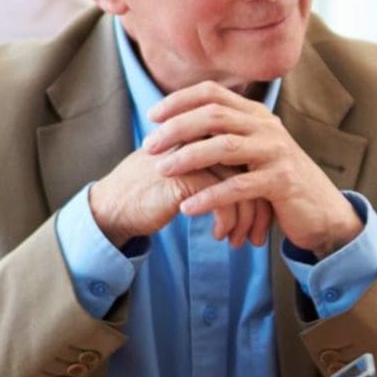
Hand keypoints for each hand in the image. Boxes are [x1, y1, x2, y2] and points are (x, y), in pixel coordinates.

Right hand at [85, 140, 272, 251]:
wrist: (113, 206)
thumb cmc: (151, 193)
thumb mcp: (187, 173)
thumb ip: (213, 167)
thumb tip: (249, 183)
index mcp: (206, 134)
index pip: (249, 160)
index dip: (260, 190)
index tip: (263, 218)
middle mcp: (203, 139)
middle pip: (250, 172)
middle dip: (260, 208)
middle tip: (258, 236)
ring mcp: (193, 156)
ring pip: (241, 187)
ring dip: (245, 221)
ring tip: (239, 242)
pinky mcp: (184, 176)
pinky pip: (223, 200)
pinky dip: (226, 222)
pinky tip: (219, 235)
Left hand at [146, 82, 358, 255]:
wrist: (320, 210)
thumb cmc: (276, 182)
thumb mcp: (252, 151)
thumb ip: (225, 135)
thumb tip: (178, 126)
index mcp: (256, 115)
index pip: (212, 93)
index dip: (179, 100)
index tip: (151, 116)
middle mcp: (266, 127)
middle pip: (214, 115)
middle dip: (176, 129)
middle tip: (149, 147)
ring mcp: (276, 152)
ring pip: (223, 147)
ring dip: (187, 158)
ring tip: (162, 172)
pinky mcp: (281, 181)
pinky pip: (238, 186)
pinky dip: (210, 196)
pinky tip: (188, 207)